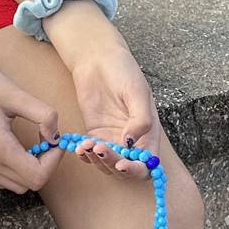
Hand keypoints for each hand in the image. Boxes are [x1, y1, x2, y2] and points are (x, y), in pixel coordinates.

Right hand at [0, 55, 65, 194]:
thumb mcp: (16, 94)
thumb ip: (44, 116)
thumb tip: (56, 138)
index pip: (37, 177)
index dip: (53, 161)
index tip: (55, 140)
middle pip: (28, 185)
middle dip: (44, 165)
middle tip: (46, 140)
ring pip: (14, 185)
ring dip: (29, 169)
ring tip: (31, 143)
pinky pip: (0, 178)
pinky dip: (14, 169)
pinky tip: (15, 145)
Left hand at [65, 45, 161, 179]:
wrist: (98, 59)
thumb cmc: (123, 71)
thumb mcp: (137, 92)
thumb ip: (141, 119)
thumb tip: (132, 144)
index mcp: (149, 133)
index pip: (147, 163)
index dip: (136, 169)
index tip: (122, 164)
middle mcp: (132, 140)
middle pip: (126, 168)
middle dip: (113, 164)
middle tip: (100, 150)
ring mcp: (112, 138)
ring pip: (107, 164)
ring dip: (97, 161)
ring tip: (88, 146)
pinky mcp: (95, 134)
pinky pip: (91, 153)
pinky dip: (85, 156)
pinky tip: (80, 148)